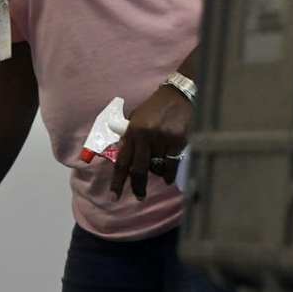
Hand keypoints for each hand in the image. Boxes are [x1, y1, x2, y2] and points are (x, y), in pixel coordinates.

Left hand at [110, 84, 191, 200]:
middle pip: (139, 169)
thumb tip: (127, 160)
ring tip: (159, 169)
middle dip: (138, 186)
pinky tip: (168, 177)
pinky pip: (172, 165)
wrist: (177, 94)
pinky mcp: (178, 141)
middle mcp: (146, 137)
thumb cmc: (154, 107)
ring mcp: (163, 139)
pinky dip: (169, 174)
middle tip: (139, 196)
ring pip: (157, 167)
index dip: (118, 181)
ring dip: (157, 172)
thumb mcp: (137, 119)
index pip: (123, 161)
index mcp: (133, 131)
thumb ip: (131, 137)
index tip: (114, 196)